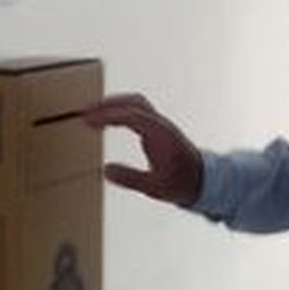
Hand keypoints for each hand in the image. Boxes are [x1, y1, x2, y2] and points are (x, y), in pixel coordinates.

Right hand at [80, 93, 203, 206]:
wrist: (203, 180)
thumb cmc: (182, 184)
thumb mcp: (155, 187)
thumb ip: (130, 179)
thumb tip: (106, 170)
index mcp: (161, 135)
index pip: (131, 116)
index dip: (107, 116)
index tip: (88, 120)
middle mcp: (161, 124)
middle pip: (133, 102)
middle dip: (108, 104)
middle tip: (85, 111)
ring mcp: (161, 124)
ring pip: (136, 103)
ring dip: (114, 104)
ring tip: (92, 113)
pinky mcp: (159, 128)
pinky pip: (138, 111)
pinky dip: (121, 110)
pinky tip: (109, 120)